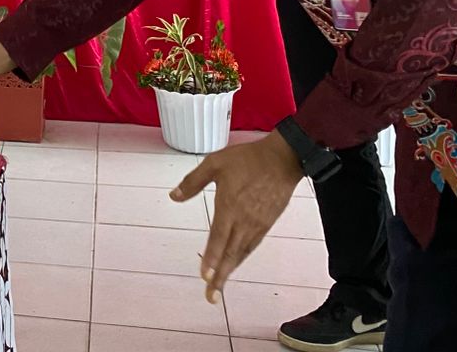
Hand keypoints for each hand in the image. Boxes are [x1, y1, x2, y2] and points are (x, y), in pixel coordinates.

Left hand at [172, 131, 303, 301]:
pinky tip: (235, 263)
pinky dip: (241, 258)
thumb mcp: (214, 163)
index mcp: (229, 207)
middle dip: (219, 276)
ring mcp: (257, 224)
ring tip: (219, 286)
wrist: (282, 160)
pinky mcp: (267, 223)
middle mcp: (244, 221)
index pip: (218, 239)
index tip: (204, 277)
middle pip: (230, 254)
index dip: (211, 259)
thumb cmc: (246, 160)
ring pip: (241, 253)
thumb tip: (173, 196)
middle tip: (211, 296)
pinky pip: (252, 246)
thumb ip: (192, 182)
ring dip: (229, 270)